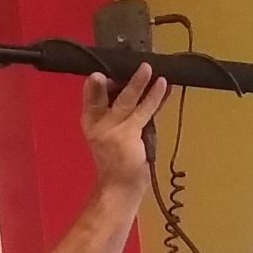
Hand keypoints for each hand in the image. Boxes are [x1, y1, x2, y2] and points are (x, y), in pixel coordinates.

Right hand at [81, 64, 165, 200]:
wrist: (119, 188)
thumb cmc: (118, 161)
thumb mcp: (111, 134)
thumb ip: (117, 113)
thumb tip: (131, 87)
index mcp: (90, 123)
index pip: (90, 100)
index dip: (94, 86)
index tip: (99, 72)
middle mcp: (97, 126)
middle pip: (103, 97)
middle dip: (109, 80)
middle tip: (121, 64)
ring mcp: (112, 131)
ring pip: (126, 100)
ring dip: (137, 83)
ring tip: (147, 68)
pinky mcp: (128, 136)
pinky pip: (144, 111)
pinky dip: (155, 97)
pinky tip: (163, 86)